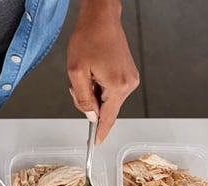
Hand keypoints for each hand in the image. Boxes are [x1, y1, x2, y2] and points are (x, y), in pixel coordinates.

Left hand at [67, 0, 138, 143]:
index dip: (99, 133)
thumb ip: (83, 98)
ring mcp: (130, 79)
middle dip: (88, 103)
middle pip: (105, 109)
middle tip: (79, 82)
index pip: (108, 118)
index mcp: (117, 86)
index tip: (95, 145)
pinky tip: (94, 72)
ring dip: (92, 92)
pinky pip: (110, 91)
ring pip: (106, 100)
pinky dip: (98, 87)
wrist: (101, 18)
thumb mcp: (76, 72)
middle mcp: (128, 84)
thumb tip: (90, 116)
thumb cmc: (88, 38)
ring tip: (87, 72)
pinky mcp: (128, 74)